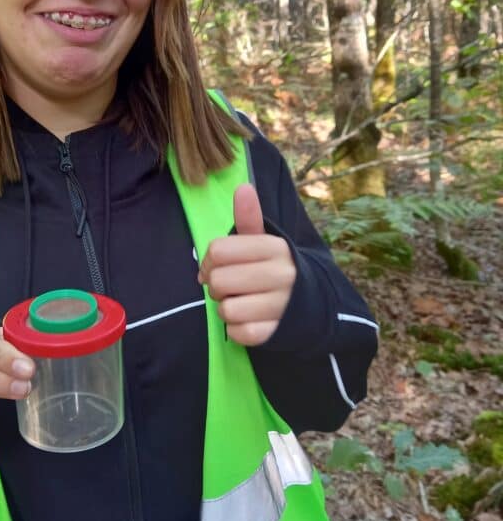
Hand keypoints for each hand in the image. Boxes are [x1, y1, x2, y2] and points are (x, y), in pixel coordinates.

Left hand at [198, 184, 295, 346]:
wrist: (311, 303)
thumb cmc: (274, 268)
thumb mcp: (264, 242)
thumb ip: (249, 218)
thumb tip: (243, 187)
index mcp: (274, 247)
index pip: (218, 251)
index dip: (209, 261)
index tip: (217, 266)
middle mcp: (282, 274)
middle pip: (219, 282)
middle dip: (216, 287)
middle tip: (229, 287)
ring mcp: (282, 305)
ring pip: (227, 310)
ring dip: (226, 309)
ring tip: (241, 302)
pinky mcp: (277, 332)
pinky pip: (239, 333)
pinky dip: (237, 330)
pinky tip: (249, 320)